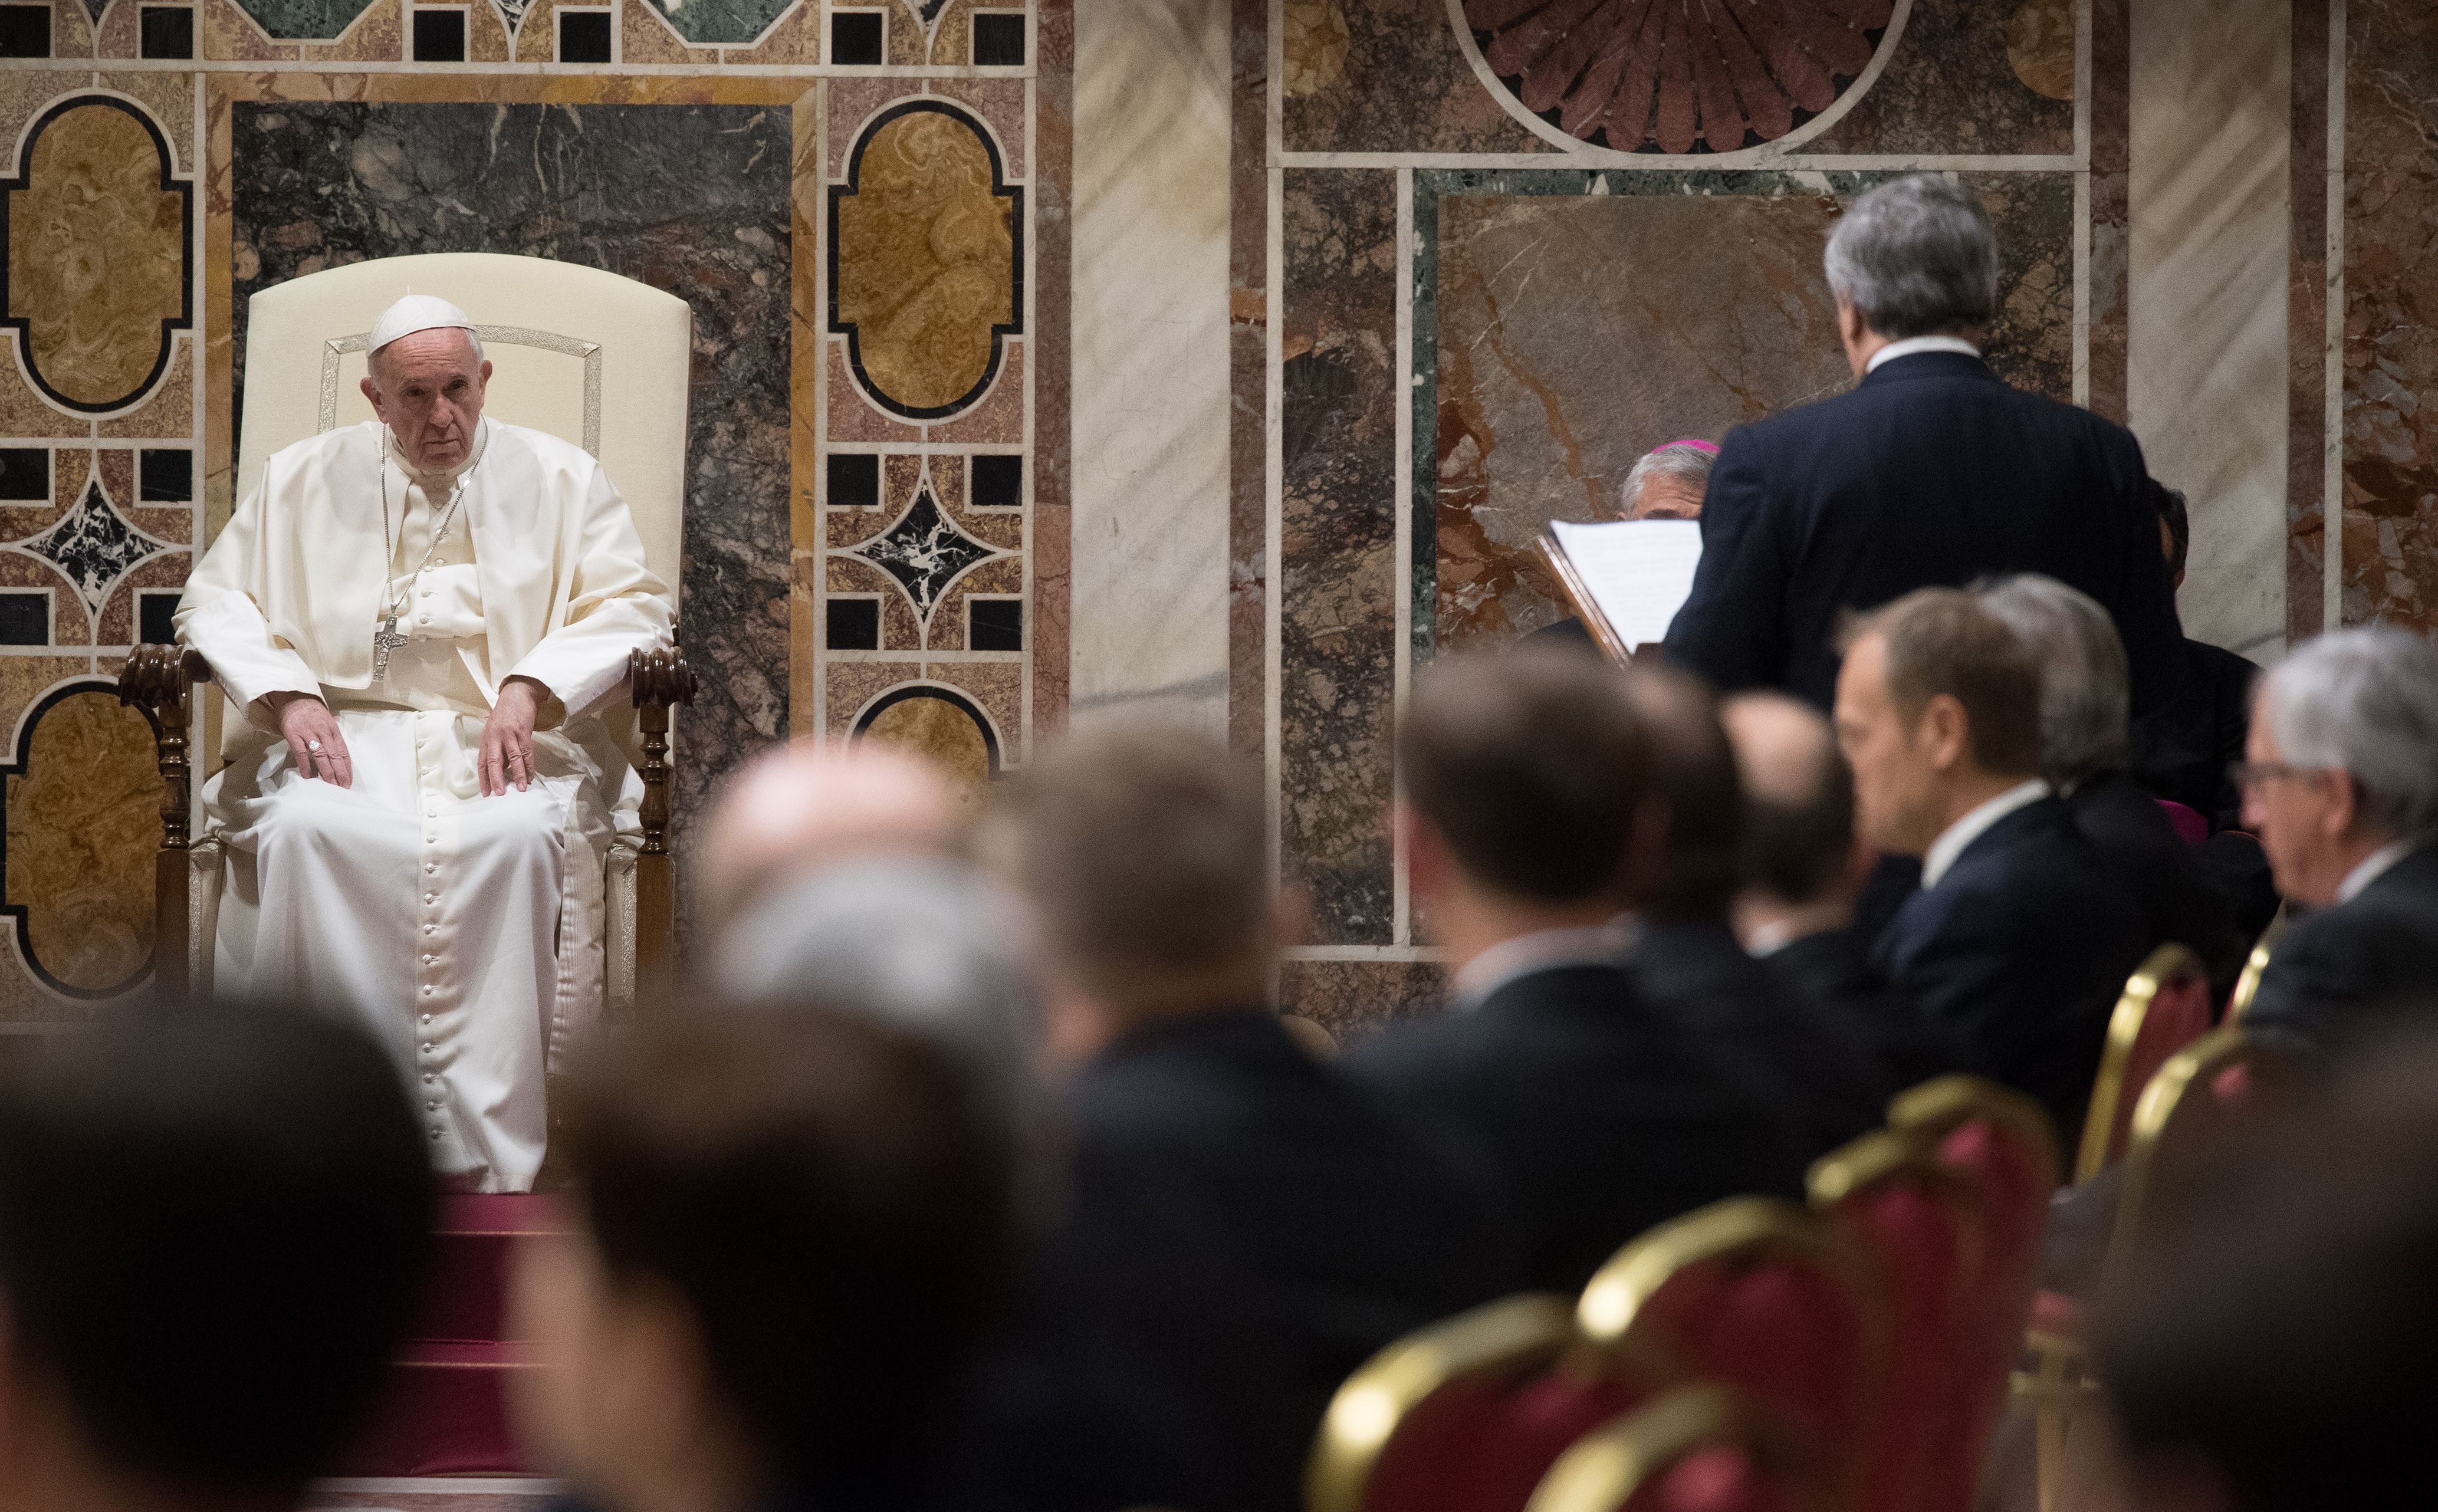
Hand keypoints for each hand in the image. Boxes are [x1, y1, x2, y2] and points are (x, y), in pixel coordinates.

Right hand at [268, 692, 351, 787]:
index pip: (343, 752)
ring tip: (330, 785)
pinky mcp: (294, 734)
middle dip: (340, 773)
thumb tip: (343, 754)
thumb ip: (334, 738)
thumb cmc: (312, 713)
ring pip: (321, 754)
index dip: (346, 768)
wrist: (294, 697)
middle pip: (334, 755)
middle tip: (343, 788)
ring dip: (326, 771)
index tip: (349, 781)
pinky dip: (304, 764)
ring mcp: (308, 733)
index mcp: (334, 731)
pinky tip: (308, 776)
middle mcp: (323, 732)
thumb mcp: (328, 722)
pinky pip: (300, 751)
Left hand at [480, 677, 545, 796]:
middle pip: (494, 761)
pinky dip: (530, 766)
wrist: (517, 695)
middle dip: (497, 779)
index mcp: (486, 739)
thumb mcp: (495, 731)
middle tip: (500, 794)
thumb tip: (501, 771)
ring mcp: (510, 734)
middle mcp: (495, 737)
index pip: (482, 762)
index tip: (486, 793)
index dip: (484, 779)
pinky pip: (527, 752)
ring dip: (518, 775)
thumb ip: (497, 750)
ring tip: (521, 788)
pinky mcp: (523, 732)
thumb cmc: (505, 715)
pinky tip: (531, 776)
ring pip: (513, 758)